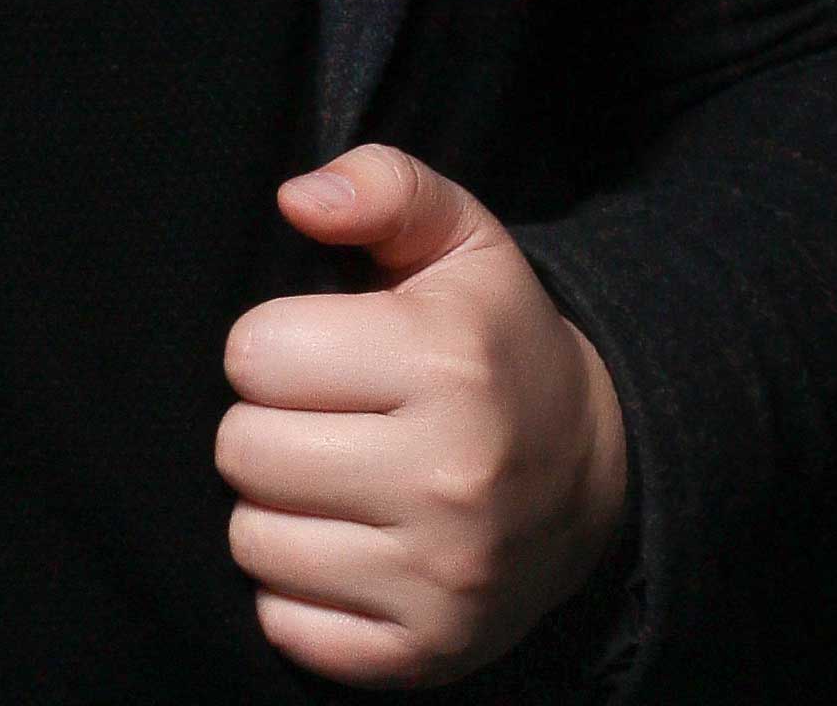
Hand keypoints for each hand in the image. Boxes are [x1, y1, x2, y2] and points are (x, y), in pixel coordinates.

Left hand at [217, 144, 628, 685]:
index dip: (270, 343)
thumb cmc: (494, 340)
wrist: (593, 473)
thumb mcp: (459, 236)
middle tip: (314, 416)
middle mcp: (449, 477)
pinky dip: (296, 590)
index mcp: (445, 362)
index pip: (257, 353)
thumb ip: (381, 185)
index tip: (312, 348)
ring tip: (325, 477)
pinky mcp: (426, 652)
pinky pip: (288, 626)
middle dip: (261, 423)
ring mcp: (440, 579)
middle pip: (243, 450)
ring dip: (272, 507)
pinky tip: (340, 543)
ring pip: (254, 541)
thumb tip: (297, 199)